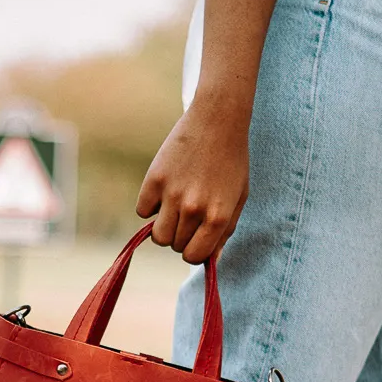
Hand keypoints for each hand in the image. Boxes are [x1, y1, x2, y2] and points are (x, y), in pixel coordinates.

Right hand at [136, 96, 249, 264]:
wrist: (217, 120)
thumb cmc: (232, 162)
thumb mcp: (238, 199)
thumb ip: (225, 232)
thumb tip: (211, 262)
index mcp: (217, 217)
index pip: (193, 257)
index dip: (194, 252)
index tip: (196, 239)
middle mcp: (194, 209)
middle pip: (175, 246)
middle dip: (182, 236)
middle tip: (189, 215)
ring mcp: (172, 194)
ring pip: (158, 236)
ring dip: (165, 228)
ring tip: (174, 210)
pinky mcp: (154, 179)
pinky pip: (143, 211)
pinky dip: (151, 206)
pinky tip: (164, 191)